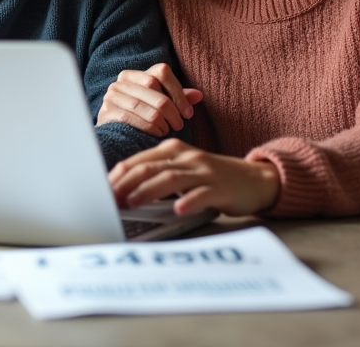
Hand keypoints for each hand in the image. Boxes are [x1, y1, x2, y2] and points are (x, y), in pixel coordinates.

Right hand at [96, 63, 202, 136]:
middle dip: (171, 108)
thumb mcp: (161, 106)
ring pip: (144, 104)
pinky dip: (148, 127)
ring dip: (161, 120)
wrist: (115, 136)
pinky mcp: (105, 112)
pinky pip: (130, 118)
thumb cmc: (143, 119)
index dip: (178, 91)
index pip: (161, 72)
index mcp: (136, 74)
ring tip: (168, 130)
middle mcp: (121, 81)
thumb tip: (199, 95)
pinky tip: (157, 133)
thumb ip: (178, 99)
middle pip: (153, 86)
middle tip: (179, 125)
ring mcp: (111, 96)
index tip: (188, 113)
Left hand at [109, 139, 280, 216]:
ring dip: (149, 191)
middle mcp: (187, 157)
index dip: (119, 176)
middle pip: (151, 167)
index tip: (102, 191)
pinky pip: (202, 194)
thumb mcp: (184, 169)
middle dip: (127, 184)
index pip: (140, 161)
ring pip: (171, 179)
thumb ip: (158, 174)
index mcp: (174, 150)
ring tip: (132, 203)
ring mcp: (205, 172)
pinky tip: (178, 210)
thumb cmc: (213, 177)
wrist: (256, 180)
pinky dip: (189, 201)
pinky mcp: (221, 189)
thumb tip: (123, 189)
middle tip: (110, 200)